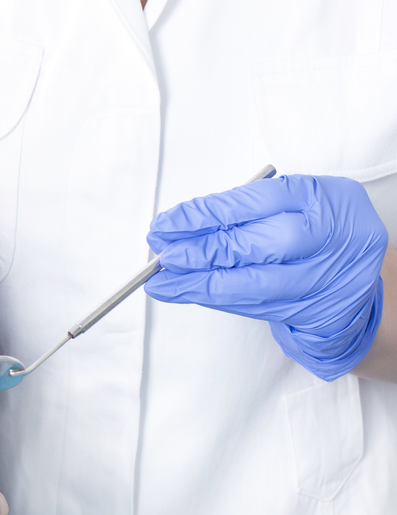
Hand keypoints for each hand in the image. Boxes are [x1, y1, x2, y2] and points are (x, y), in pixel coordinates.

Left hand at [145, 174, 388, 380]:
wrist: (358, 277)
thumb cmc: (317, 233)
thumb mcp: (294, 205)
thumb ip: (247, 212)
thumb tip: (181, 228)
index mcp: (324, 197)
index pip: (255, 202)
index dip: (205, 215)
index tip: (167, 224)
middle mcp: (330, 236)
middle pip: (255, 245)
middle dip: (201, 251)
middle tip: (162, 255)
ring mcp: (326, 277)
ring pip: (253, 283)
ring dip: (201, 284)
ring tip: (164, 282)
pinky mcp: (316, 311)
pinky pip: (256, 306)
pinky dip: (217, 299)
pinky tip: (189, 293)